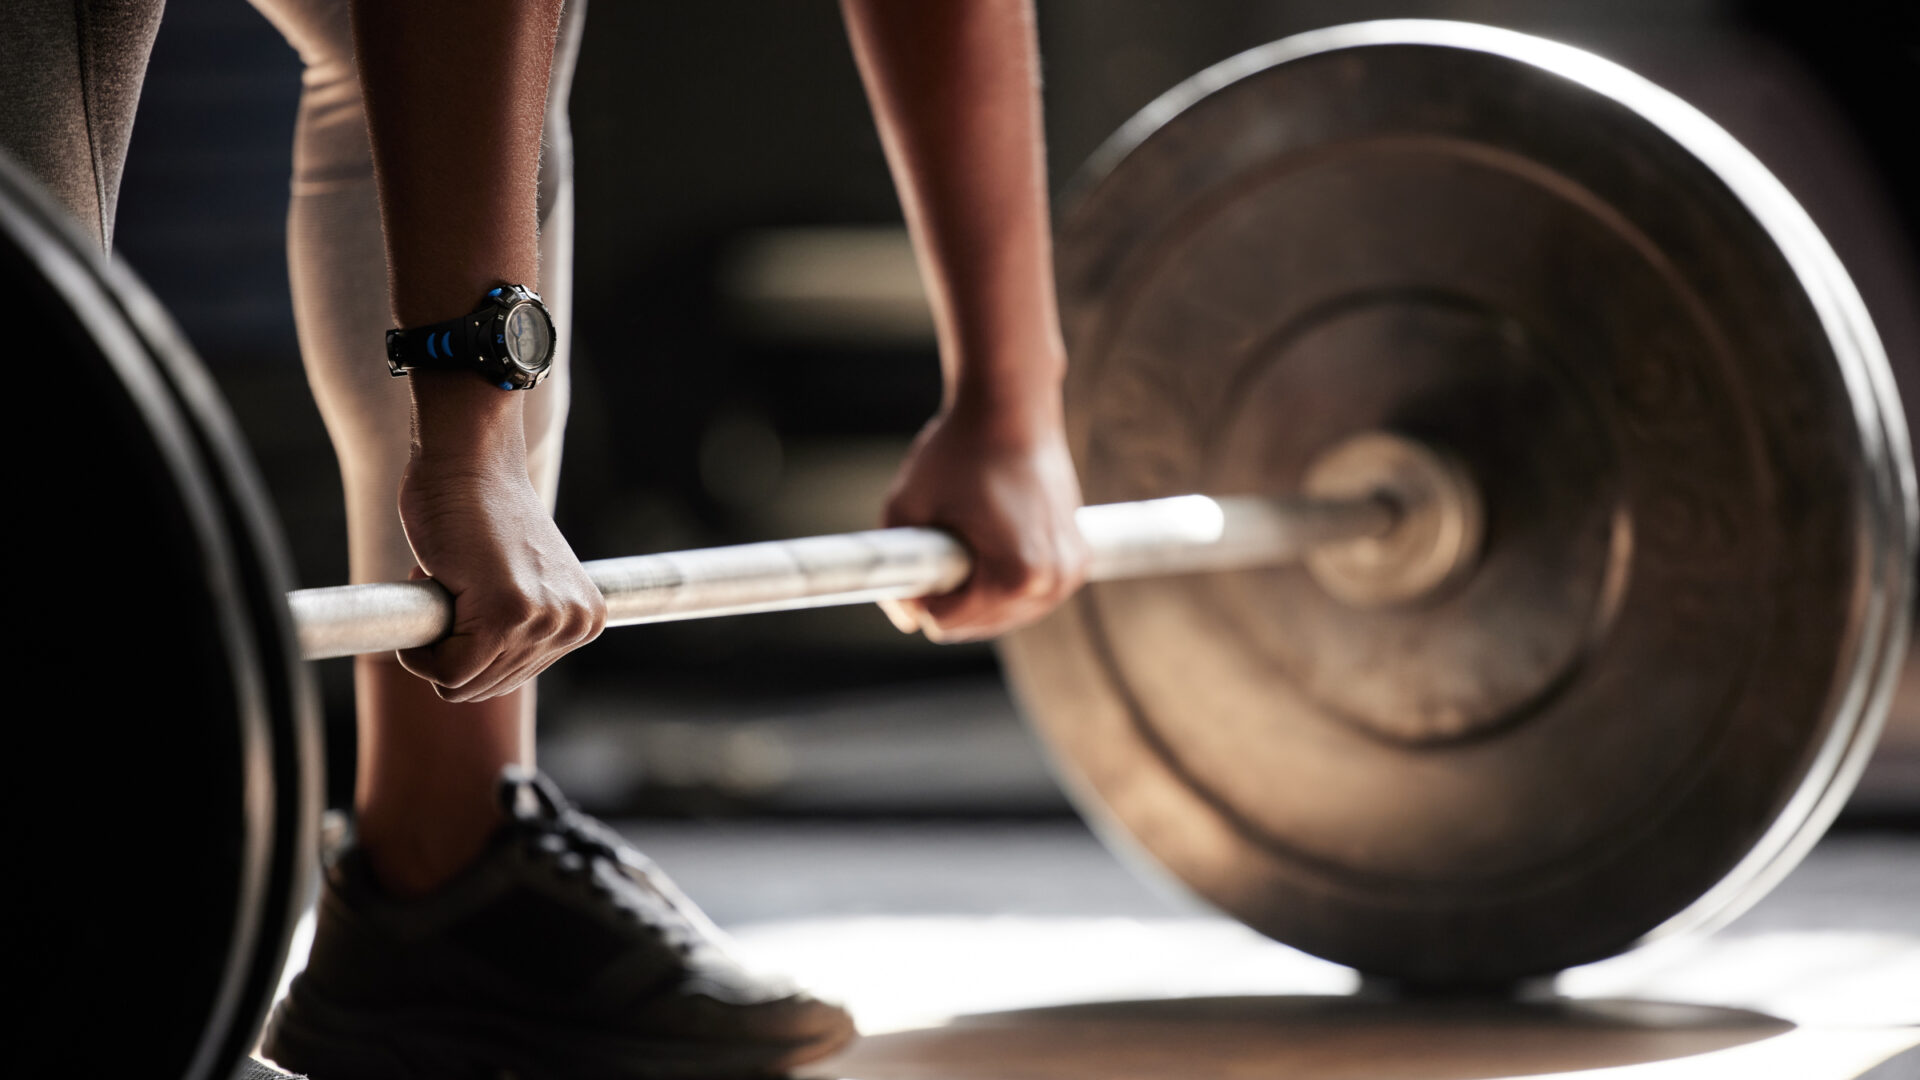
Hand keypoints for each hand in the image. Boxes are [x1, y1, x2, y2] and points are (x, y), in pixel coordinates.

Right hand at [395, 436, 604, 701]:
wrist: (468, 460)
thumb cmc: (480, 513)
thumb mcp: (523, 581)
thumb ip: (524, 627)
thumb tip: (490, 676)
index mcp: (584, 620)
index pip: (511, 678)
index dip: (472, 644)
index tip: (472, 590)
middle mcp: (574, 625)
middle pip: (489, 688)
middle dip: (452, 645)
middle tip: (455, 583)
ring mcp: (545, 622)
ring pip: (464, 684)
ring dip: (434, 641)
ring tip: (449, 579)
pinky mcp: (507, 616)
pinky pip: (448, 673)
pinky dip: (417, 651)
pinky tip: (427, 590)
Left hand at [881, 399, 1088, 641]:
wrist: (1011, 407)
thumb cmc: (956, 451)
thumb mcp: (904, 508)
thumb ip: (893, 571)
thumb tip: (909, 620)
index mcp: (1017, 577)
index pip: (946, 623)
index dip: (922, 587)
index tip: (927, 540)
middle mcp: (1054, 583)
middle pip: (977, 625)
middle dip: (953, 591)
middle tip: (950, 530)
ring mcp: (1071, 573)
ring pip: (1003, 614)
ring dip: (978, 588)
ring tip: (975, 529)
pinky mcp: (1079, 560)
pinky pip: (1026, 595)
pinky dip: (1004, 579)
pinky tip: (997, 534)